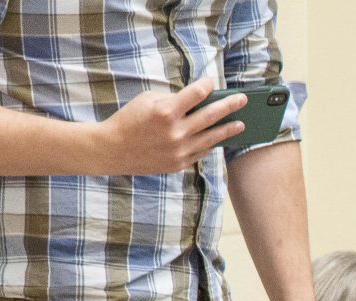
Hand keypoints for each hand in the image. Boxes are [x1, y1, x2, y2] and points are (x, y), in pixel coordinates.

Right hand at [87, 76, 244, 175]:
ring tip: (241, 124)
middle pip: (210, 116)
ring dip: (228, 129)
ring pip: (212, 138)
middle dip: (229, 106)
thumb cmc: (129, 120)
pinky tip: (220, 139)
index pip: (195, 95)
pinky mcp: (179, 163)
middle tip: (243, 100)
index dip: (207, 86)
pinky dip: (212, 144)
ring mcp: (179, 150)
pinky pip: (201, 152)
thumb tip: (195, 101)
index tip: (213, 82)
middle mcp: (176, 132)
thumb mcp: (147, 100)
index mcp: (166, 112)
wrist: (112, 150)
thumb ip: (172, 100)